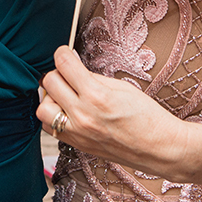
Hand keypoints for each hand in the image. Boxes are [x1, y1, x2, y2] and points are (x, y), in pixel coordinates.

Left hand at [36, 46, 189, 175]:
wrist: (159, 148)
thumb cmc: (146, 116)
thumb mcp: (121, 87)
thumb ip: (92, 77)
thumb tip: (72, 67)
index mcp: (96, 96)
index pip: (64, 65)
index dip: (62, 53)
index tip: (64, 52)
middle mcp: (83, 115)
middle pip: (49, 83)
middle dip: (57, 73)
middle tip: (68, 74)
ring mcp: (78, 133)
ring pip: (43, 109)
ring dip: (50, 98)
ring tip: (65, 95)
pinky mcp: (77, 145)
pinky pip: (51, 128)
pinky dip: (55, 117)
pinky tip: (69, 112)